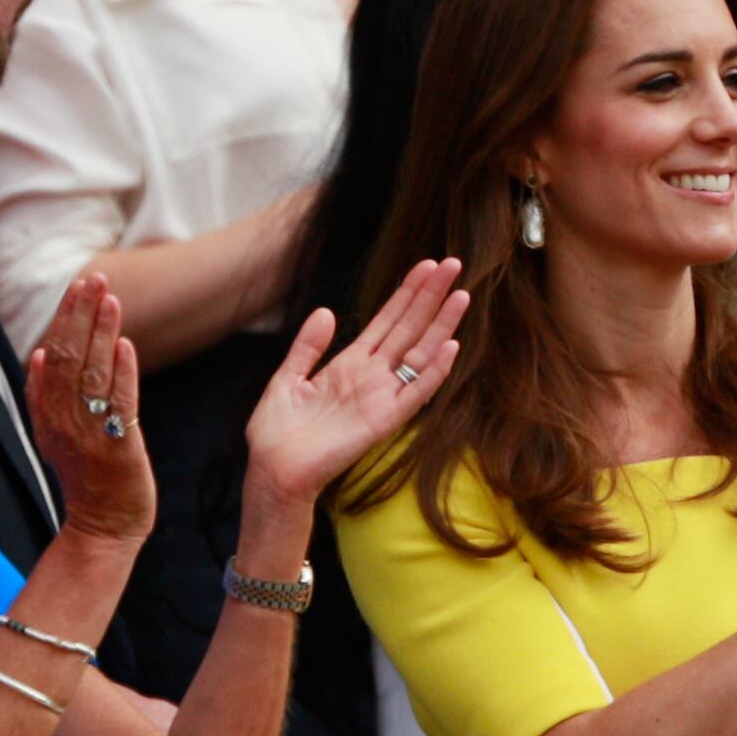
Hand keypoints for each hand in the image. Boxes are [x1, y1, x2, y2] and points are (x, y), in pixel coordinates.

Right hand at [27, 276, 155, 544]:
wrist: (103, 527)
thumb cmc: (86, 476)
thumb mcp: (54, 434)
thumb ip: (44, 396)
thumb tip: (39, 353)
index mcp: (47, 414)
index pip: (53, 355)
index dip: (65, 318)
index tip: (78, 286)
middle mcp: (63, 420)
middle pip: (67, 356)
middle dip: (80, 314)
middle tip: (93, 278)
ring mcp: (90, 434)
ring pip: (91, 374)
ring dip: (101, 333)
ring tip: (110, 299)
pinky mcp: (118, 448)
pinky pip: (117, 404)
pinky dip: (121, 373)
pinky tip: (125, 345)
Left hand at [242, 255, 467, 505]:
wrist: (275, 471)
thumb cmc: (277, 433)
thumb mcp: (287, 379)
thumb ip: (308, 347)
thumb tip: (326, 311)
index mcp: (350, 364)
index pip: (387, 321)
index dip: (407, 293)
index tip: (426, 266)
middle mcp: (372, 377)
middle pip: (410, 328)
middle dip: (431, 296)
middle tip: (453, 264)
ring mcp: (381, 397)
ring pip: (420, 353)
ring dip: (441, 325)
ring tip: (461, 295)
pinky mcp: (384, 421)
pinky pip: (416, 392)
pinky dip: (435, 371)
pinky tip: (450, 346)